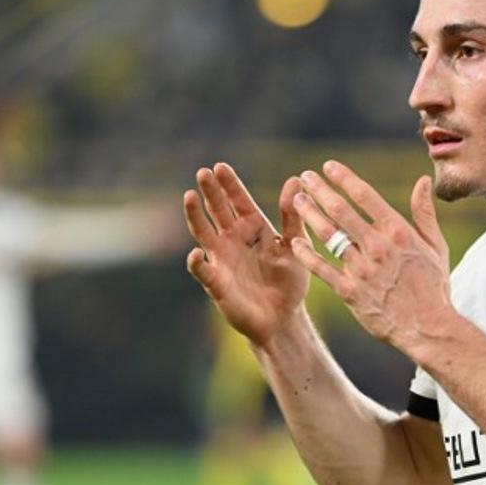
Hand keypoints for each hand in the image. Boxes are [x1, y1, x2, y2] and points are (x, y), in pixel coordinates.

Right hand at [184, 163, 310, 345]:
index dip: (229, 184)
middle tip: (203, 172)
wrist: (283, 318)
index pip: (238, 201)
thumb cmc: (290, 282)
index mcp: (253, 227)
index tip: (220, 167)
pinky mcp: (216, 283)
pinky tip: (196, 254)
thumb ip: (292, 215)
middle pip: (218, 210)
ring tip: (190, 196)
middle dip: (210, 192)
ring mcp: (221, 259)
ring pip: (203, 232)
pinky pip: (203, 271)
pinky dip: (198, 263)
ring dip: (195, 215)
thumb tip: (295, 179)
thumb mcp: (295, 245)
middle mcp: (233, 239)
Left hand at [289, 161, 452, 355]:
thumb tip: (422, 181)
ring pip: (328, 235)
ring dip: (310, 214)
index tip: (328, 166)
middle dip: (320, 190)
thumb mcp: (436, 247)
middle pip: (341, 211)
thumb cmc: (433, 287)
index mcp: (398, 232)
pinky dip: (306, 253)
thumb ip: (424, 213)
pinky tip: (294, 241)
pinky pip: (321, 268)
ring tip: (296, 200)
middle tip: (305, 177)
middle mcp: (377, 247)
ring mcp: (361, 269)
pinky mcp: (349, 291)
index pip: (365, 196)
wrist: (427, 328)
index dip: (344, 178)